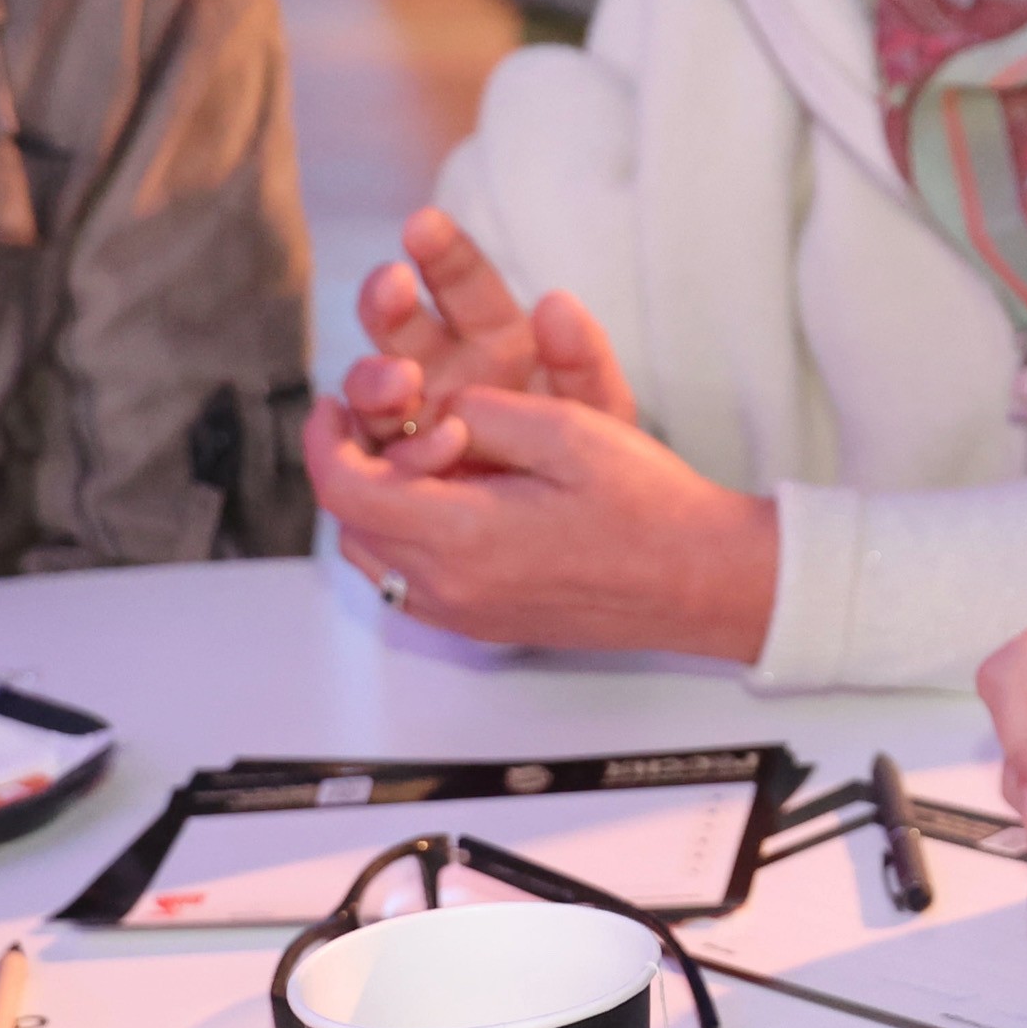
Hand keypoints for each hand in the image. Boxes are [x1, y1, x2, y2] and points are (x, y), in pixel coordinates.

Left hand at [303, 384, 778, 661]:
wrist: (702, 582)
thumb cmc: (649, 509)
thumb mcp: (568, 429)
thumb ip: (485, 411)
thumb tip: (436, 409)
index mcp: (462, 536)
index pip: (344, 489)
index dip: (324, 439)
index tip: (334, 402)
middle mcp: (451, 588)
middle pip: (349, 526)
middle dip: (347, 466)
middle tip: (373, 420)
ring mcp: (465, 615)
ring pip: (373, 558)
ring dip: (373, 504)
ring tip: (410, 456)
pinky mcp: (484, 625)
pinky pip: (408, 583)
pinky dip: (404, 537)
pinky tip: (446, 502)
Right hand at [338, 206, 634, 474]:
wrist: (592, 542)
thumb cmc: (598, 466)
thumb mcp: (601, 413)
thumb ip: (584, 361)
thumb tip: (556, 303)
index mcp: (495, 340)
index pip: (462, 284)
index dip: (442, 253)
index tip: (422, 226)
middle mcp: (443, 372)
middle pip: (401, 326)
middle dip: (388, 303)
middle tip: (391, 289)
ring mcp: (412, 424)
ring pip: (374, 391)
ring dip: (375, 376)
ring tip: (397, 380)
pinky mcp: (393, 474)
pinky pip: (369, 457)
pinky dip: (371, 448)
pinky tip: (370, 440)